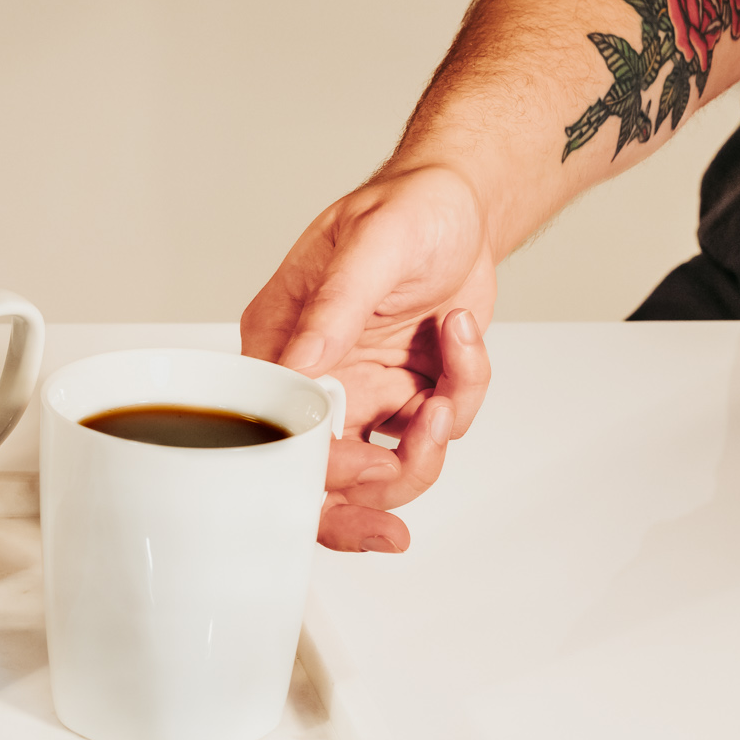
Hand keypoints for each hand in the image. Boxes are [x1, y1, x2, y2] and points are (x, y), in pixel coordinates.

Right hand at [241, 164, 494, 552]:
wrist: (464, 205)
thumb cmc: (407, 208)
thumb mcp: (371, 246)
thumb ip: (336, 307)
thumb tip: (300, 364)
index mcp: (280, 342)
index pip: (275, 429)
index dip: (314, 467)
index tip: (364, 470)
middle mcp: (314, 375)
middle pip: (318, 473)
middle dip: (359, 505)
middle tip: (391, 534)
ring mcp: (361, 389)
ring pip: (382, 469)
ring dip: (425, 448)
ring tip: (445, 395)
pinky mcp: (406, 393)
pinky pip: (434, 433)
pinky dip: (462, 393)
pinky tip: (462, 338)